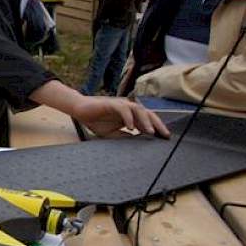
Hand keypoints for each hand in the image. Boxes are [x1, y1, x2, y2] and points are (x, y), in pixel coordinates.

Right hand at [29, 80, 169, 138]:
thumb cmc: (95, 120)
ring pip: (138, 109)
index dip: (158, 127)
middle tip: (164, 135)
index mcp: (130, 115)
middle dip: (157, 124)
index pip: (148, 119)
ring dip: (145, 121)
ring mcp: (120, 104)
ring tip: (150, 132)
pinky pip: (123, 109)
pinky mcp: (111, 103)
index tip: (165, 138)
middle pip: (148, 113)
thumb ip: (124, 137)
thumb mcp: (112, 134)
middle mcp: (128, 108)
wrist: (80, 110)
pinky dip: (128, 118)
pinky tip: (131, 128)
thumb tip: (136, 143)